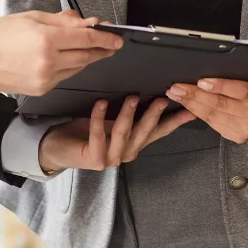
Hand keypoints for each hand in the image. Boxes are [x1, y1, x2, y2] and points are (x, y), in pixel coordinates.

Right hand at [0, 11, 121, 96]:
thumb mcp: (32, 17)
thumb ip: (63, 21)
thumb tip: (87, 22)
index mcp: (47, 39)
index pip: (86, 38)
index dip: (105, 38)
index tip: (116, 38)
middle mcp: (48, 61)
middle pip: (86, 56)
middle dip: (101, 50)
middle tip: (111, 45)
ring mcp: (45, 78)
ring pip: (77, 69)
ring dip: (87, 59)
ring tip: (93, 50)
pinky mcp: (41, 90)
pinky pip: (64, 78)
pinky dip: (70, 68)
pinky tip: (70, 61)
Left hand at [38, 96, 195, 170]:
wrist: (57, 148)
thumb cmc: (84, 131)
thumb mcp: (111, 120)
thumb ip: (128, 112)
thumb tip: (145, 89)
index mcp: (133, 143)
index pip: (159, 132)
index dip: (175, 122)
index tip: (190, 110)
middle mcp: (125, 153)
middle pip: (145, 133)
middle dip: (155, 115)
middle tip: (162, 98)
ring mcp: (110, 158)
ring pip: (124, 134)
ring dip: (129, 115)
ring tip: (133, 97)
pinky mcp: (94, 158)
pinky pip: (98, 135)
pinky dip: (99, 117)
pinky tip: (101, 102)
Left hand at [166, 73, 247, 143]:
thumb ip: (237, 73)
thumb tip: (208, 66)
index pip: (240, 91)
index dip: (220, 86)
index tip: (201, 81)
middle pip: (221, 105)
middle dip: (195, 95)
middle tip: (177, 87)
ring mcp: (246, 129)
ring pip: (213, 116)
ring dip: (191, 105)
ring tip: (176, 95)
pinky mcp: (237, 136)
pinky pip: (213, 124)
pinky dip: (197, 114)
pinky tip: (187, 105)